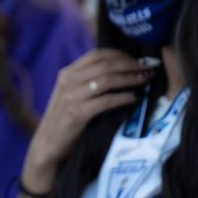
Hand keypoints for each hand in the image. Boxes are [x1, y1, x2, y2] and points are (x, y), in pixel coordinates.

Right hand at [23, 49, 155, 183]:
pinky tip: (134, 98)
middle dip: (130, 64)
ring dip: (129, 78)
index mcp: (67, 73)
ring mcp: (71, 97)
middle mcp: (68, 81)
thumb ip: (87, 81)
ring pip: (106, 80)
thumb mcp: (72, 94)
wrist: (48, 143)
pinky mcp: (77, 113)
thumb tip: (118, 70)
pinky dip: (122, 98)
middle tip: (148, 67)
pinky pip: (105, 101)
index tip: (138, 59)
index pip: (96, 54)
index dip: (120, 54)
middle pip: (104, 65)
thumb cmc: (64, 119)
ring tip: (144, 80)